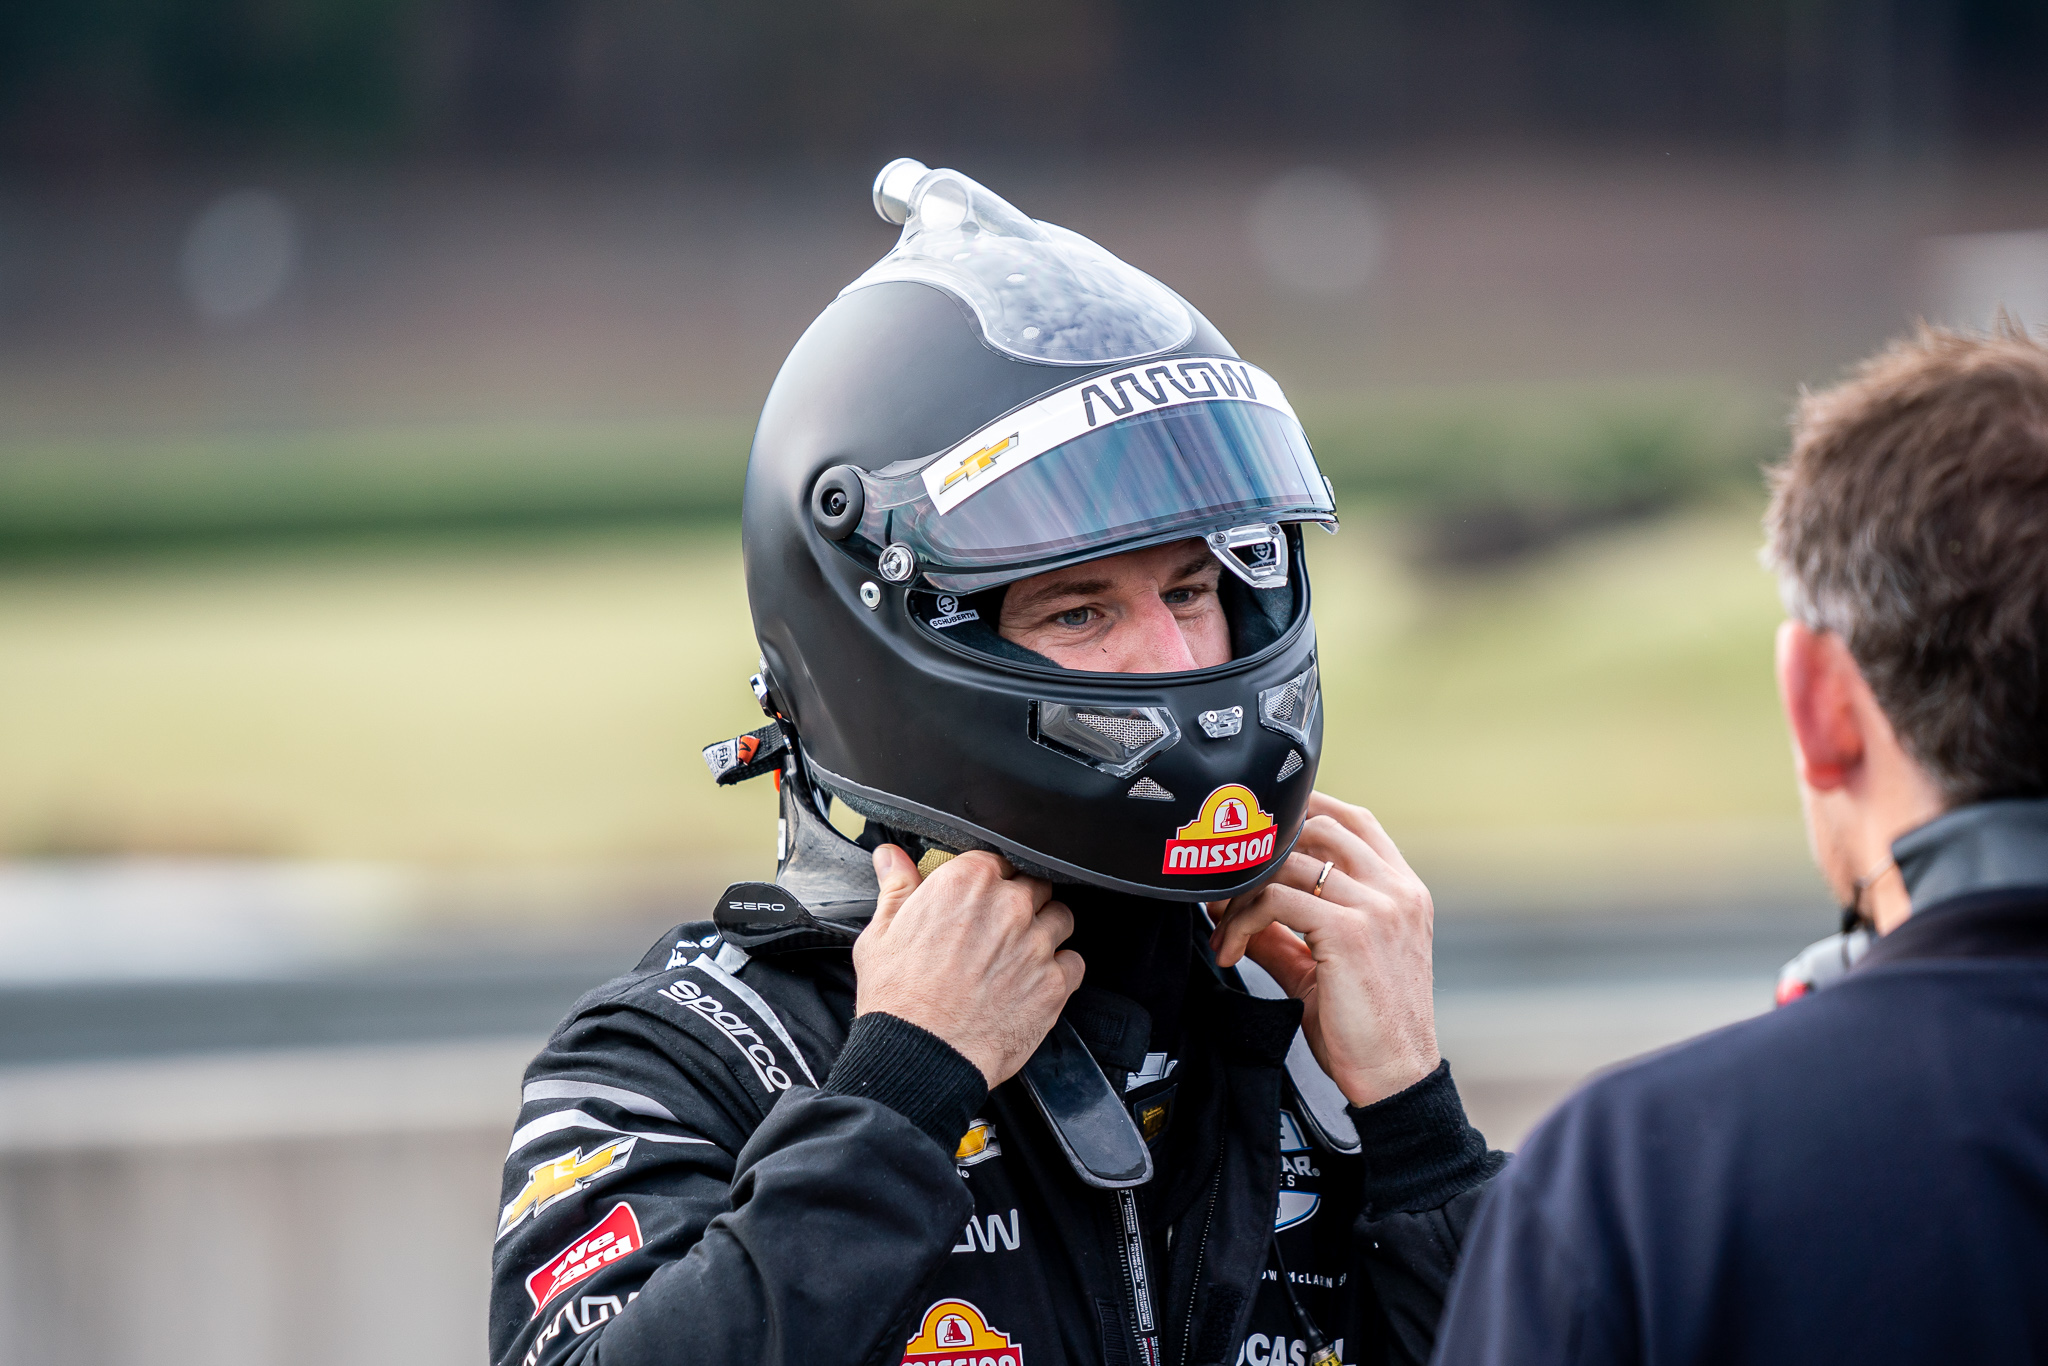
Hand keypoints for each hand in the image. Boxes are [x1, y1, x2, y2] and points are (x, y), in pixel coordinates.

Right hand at [854, 847, 1085, 1087]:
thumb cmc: (898, 1000)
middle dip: (1021, 902)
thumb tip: (890, 857)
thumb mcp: (882, 934)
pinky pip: (1074, 962)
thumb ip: (896, 888)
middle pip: (1034, 885)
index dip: (990, 880)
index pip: (997, 859)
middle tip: (999, 930)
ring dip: (1046, 931)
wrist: (922, 1057)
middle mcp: (1009, 906)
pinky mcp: (1055, 982)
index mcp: (967, 883)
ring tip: (1021, 955)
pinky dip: (1060, 970)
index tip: (981, 898)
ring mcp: (1036, 943)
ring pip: (1060, 918)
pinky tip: (1035, 982)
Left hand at [1209, 792, 1439, 1106]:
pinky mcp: (1350, 931)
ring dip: (1242, 893)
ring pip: (1289, 862)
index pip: (1354, 820)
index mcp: (1402, 892)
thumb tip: (1230, 905)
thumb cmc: (1364, 1030)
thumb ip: (1283, 932)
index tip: (1257, 837)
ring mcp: (1377, 906)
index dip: (1302, 812)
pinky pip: (1277, 899)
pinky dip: (1242, 919)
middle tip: (1225, 889)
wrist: (1394, 1080)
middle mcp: (1396, 890)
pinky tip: (1232, 949)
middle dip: (1262, 852)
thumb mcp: (1322, 967)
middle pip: (1317, 826)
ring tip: (1225, 931)